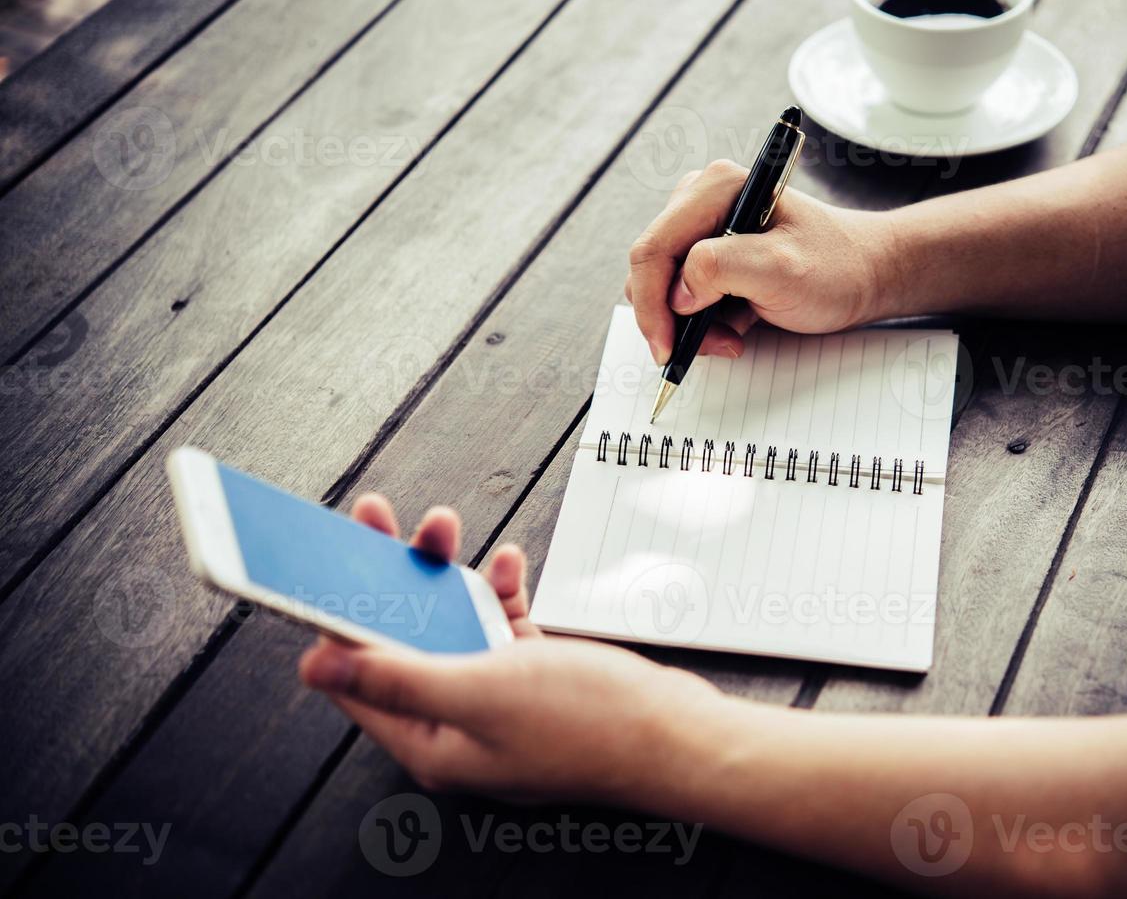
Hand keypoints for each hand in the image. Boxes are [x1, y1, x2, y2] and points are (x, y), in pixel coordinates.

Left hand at [298, 494, 724, 802]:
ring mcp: (498, 700)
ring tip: (447, 527)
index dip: (339, 616)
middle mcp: (458, 722)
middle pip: (404, 639)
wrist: (676, 733)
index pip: (360, 676)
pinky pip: (500, 626)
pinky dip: (500, 592)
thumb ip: (396, 678)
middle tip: (382, 520)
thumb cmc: (590, 726)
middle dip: (393, 576)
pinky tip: (511, 566)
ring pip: (451, 624)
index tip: (328, 560)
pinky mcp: (535, 679)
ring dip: (448, 574)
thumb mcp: (480, 693)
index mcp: (431, 741)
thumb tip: (316, 669)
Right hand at [625, 160, 896, 364]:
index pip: (653, 248)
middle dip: (673, 318)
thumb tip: (676, 292)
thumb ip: (719, 269)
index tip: (668, 349)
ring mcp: (704, 227)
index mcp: (716, 188)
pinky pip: (682, 295)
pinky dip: (702, 322)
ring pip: (664, 287)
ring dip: (690, 324)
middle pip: (652, 268)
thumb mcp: (781, 269)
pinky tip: (736, 329)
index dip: (652, 304)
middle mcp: (703, 200)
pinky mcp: (711, 254)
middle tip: (717, 346)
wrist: (868, 276)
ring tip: (733, 338)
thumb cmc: (837, 268)